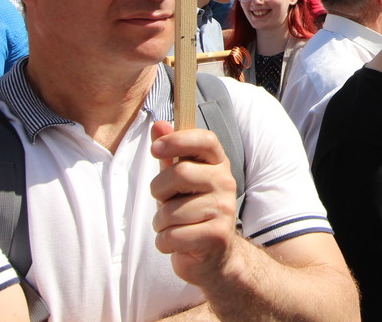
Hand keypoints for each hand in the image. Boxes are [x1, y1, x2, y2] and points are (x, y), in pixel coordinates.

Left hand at [149, 121, 240, 288]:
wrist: (215, 257)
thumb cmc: (192, 213)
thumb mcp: (179, 182)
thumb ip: (169, 154)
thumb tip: (158, 124)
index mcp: (218, 165)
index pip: (205, 139)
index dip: (178, 139)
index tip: (155, 149)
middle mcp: (226, 183)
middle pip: (180, 173)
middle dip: (159, 190)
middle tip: (164, 201)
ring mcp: (224, 209)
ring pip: (171, 211)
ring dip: (161, 223)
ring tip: (173, 226)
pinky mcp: (217, 236)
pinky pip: (172, 236)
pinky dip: (165, 243)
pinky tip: (179, 243)